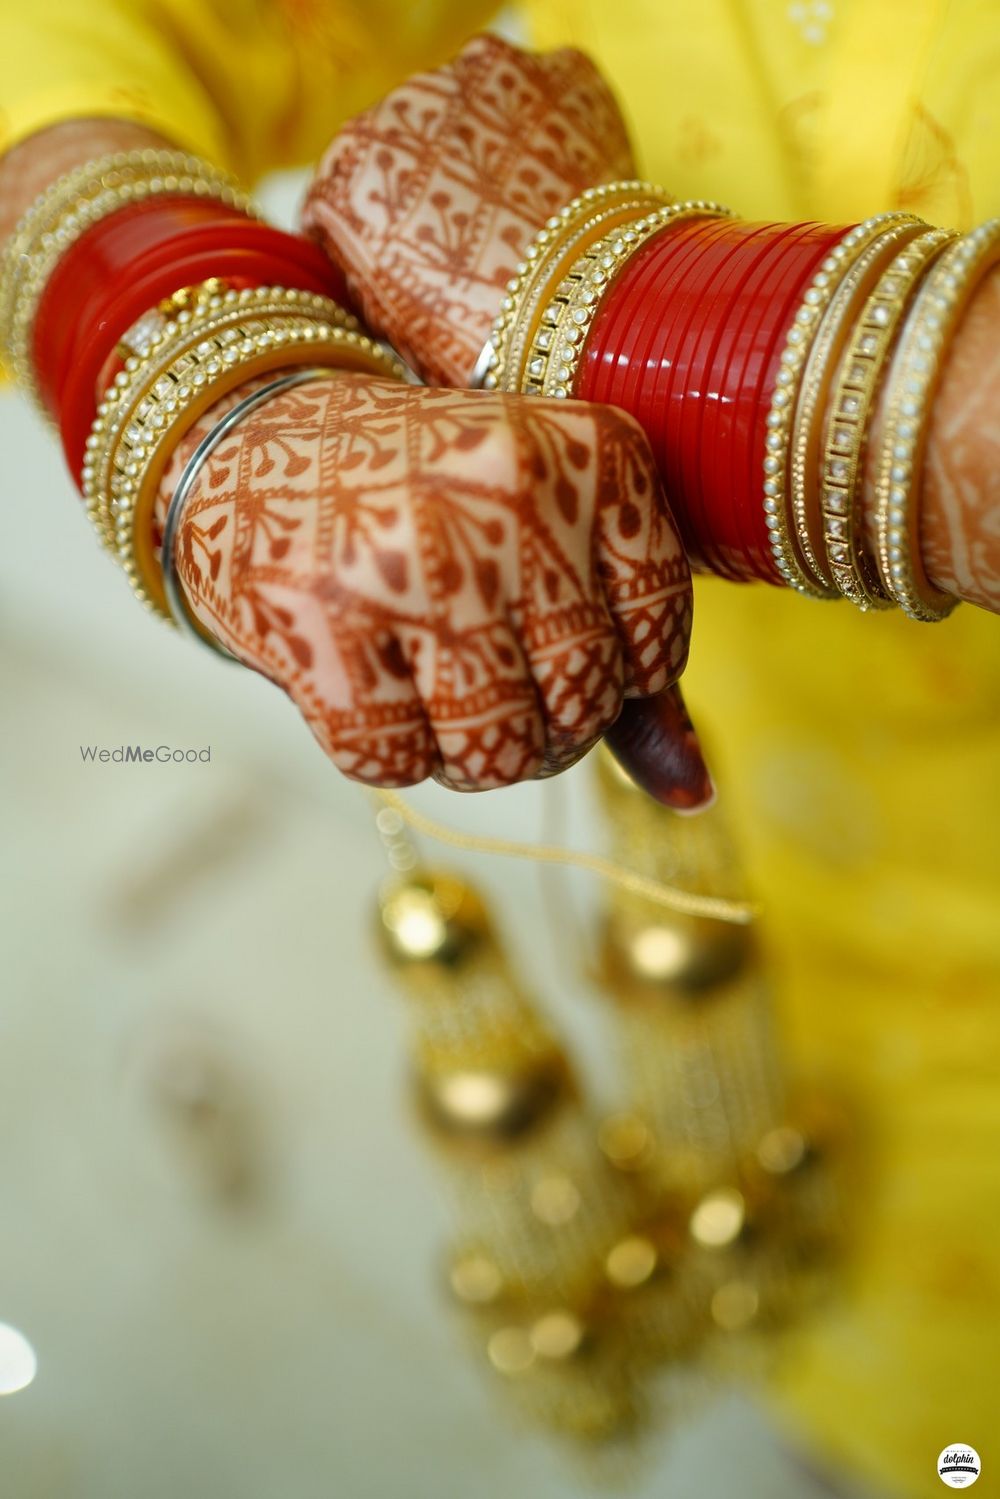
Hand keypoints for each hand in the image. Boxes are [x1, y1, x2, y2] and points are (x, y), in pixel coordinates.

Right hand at [160, 373, 708, 803]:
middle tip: (481, 669)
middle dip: (538, 727)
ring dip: (464, 751)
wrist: (250, 434)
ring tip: (428, 680)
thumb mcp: (546, 533)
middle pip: (580, 710)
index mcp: (594, 454)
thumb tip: (693, 797)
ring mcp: (413, 559)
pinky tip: (364, 675)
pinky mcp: (321, 620)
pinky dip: (384, 746)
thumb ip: (625, 653)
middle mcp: (512, 495)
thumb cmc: (427, 500)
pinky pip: (395, 760)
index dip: (608, 679)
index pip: (658, 646)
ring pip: (495, 752)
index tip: (550, 638)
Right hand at [302, 33, 634, 385]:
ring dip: (499, 151)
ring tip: (533, 217)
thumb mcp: (391, 321)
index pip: (355, 184)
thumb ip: (371, 270)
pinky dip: (560, 137)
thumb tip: (380, 266)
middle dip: (444, 178)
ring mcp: (488, 75)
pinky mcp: (562, 73)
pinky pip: (554, 102)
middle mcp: (409, 98)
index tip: (416, 256)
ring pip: (486, 110)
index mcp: (352, 161)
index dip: (386, 227)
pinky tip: (572, 190)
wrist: (579, 310)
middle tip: (484, 239)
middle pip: (421, 138)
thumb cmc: (475, 338)